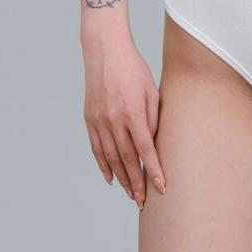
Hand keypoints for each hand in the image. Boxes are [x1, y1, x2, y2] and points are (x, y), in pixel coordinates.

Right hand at [82, 31, 165, 205]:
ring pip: (110, 157)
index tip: (162, 187)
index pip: (146, 150)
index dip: (153, 171)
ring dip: (121, 178)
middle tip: (144, 201)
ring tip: (130, 194)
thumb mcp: (151, 90)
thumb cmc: (133, 68)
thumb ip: (153, 118)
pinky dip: (103, 165)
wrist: (104, 50)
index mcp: (133, 112)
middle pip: (127, 158)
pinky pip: (96, 147)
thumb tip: (154, 145)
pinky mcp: (89, 118)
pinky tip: (111, 178)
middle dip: (137, 182)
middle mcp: (114, 119)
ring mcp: (99, 120)